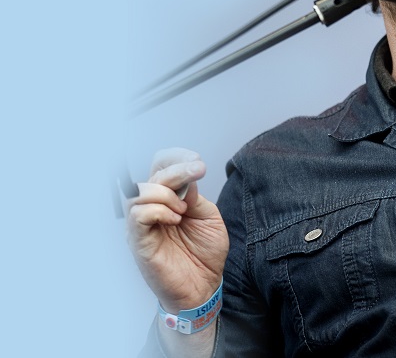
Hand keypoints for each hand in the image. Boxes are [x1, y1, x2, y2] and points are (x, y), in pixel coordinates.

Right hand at [127, 148, 229, 312]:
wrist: (204, 286)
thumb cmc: (205, 254)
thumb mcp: (208, 217)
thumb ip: (195, 197)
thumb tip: (186, 180)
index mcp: (168, 199)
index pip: (160, 167)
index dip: (175, 157)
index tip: (196, 160)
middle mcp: (152, 209)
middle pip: (152, 176)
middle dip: (177, 169)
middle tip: (199, 169)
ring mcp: (142, 225)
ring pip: (140, 192)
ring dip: (166, 193)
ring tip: (184, 210)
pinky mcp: (139, 241)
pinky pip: (138, 215)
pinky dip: (158, 210)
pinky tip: (175, 219)